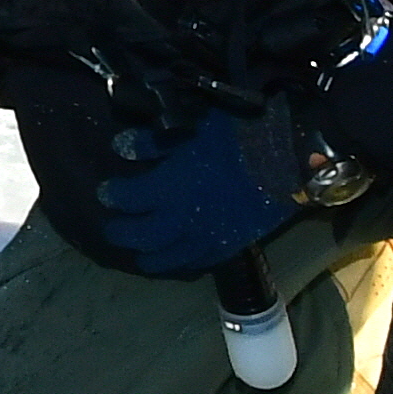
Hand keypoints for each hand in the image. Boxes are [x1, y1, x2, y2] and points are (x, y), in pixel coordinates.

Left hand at [95, 100, 318, 277]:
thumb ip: (153, 143)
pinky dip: (181, 263)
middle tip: (111, 230)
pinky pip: (198, 263)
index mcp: (168, 188)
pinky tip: (176, 261)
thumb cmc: (237, 136)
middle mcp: (181, 220)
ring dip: (148, 256)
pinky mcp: (229, 247)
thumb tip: (121, 147)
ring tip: (138, 255)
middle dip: (122, 233)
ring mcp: (206, 238)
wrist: (287, 160)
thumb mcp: (190, 130)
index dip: (114, 195)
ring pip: (167, 257)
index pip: (128, 198)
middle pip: (141, 235)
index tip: (105, 192)